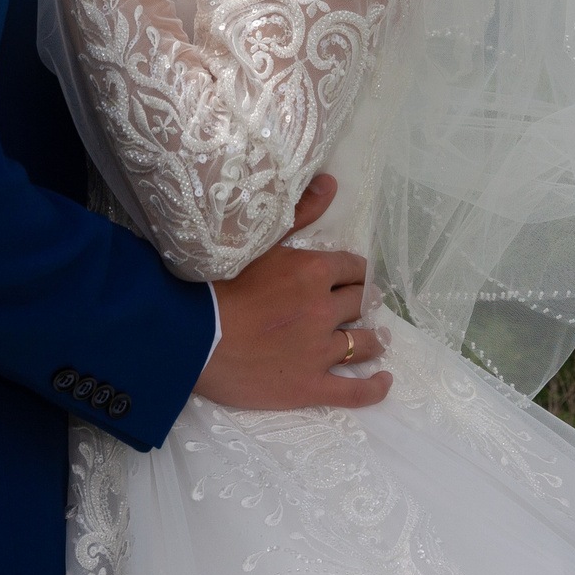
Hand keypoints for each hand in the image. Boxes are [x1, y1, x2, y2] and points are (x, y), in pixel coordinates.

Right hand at [195, 174, 392, 410]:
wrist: (191, 337)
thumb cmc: (218, 285)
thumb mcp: (260, 242)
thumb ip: (300, 213)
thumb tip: (330, 183)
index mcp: (314, 272)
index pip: (352, 268)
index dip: (355, 272)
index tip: (355, 277)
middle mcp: (324, 310)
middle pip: (360, 303)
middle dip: (363, 302)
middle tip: (363, 306)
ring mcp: (319, 351)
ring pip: (363, 343)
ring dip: (373, 339)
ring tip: (378, 339)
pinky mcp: (310, 386)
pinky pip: (354, 391)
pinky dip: (373, 388)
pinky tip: (383, 380)